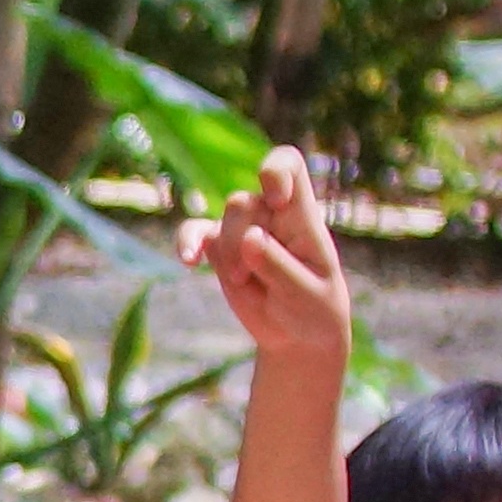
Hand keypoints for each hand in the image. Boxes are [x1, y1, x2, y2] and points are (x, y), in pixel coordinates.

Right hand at [201, 148, 350, 369]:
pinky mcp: (221, 249)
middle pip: (242, 203)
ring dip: (224, 254)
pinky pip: (195, 233)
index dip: (275, 171)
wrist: (298, 335)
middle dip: (237, 239)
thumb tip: (250, 237)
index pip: (289, 166)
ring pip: (221, 220)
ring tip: (238, 282)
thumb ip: (278, 265)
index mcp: (302, 217)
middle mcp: (271, 215)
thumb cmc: (314, 309)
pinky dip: (187, 243)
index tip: (274, 201)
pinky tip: (189, 261)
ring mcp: (243, 231)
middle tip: (246, 278)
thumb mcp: (304, 294)